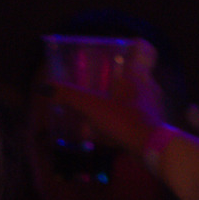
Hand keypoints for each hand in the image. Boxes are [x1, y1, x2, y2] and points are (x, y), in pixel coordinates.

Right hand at [46, 39, 166, 158]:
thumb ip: (70, 96)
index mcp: (137, 76)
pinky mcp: (153, 126)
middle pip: (135, 76)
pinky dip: (127, 120)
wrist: (150, 148)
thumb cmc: (123, 120)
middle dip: (120, 80)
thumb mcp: (92, 107)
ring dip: (123, 102)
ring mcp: (153, 107)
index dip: (127, 50)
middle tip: (104, 85)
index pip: (138, 51)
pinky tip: (115, 130)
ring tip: (106, 108)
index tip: (114, 56)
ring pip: (136, 98)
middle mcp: (148, 87)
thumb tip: (45, 87)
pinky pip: (137, 117)